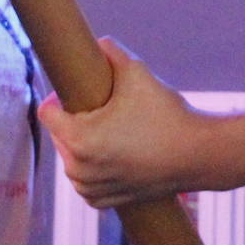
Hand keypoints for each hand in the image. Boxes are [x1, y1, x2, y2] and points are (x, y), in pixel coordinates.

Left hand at [39, 37, 218, 207]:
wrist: (197, 155)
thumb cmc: (166, 114)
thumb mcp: (137, 72)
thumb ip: (112, 51)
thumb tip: (99, 42)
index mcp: (77, 140)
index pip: (47, 112)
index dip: (61, 94)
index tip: (82, 89)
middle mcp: (77, 170)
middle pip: (60, 134)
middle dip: (75, 119)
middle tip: (106, 108)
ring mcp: (89, 189)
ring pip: (72, 157)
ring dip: (83, 143)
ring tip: (113, 129)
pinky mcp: (102, 202)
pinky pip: (86, 178)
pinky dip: (94, 166)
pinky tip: (115, 151)